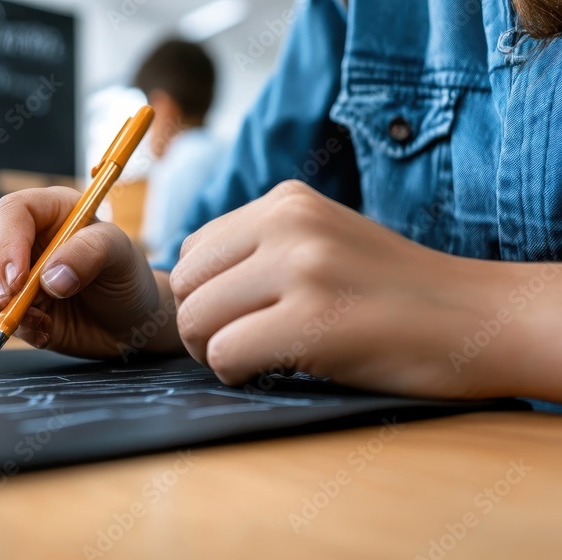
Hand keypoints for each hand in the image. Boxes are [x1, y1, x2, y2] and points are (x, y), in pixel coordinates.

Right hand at [0, 187, 178, 357]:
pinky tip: (44, 333)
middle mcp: (31, 239)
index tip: (18, 277)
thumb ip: (90, 254)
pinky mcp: (21, 307)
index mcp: (53, 212)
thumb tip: (49, 278)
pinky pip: (3, 316)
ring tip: (38, 323)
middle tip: (5, 303)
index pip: (15, 211)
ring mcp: (23, 275)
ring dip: (4, 308)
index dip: (10, 242)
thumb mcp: (121, 254)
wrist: (133, 322)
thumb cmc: (128, 276)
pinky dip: (19, 329)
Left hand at [170, 181, 528, 399]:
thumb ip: (262, 249)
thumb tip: (187, 284)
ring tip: (257, 358)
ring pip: (195, 319)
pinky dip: (236, 374)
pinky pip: (224, 355)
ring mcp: (302, 267)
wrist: (482, 317)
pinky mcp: (314, 319)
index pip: (192, 250)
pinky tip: (276, 370)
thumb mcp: (326, 241)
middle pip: (184, 285)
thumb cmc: (397, 292)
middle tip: (241, 346)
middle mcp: (288, 223)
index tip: (238, 318)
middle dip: (200, 326)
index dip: (204, 295)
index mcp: (286, 201)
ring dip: (214, 352)